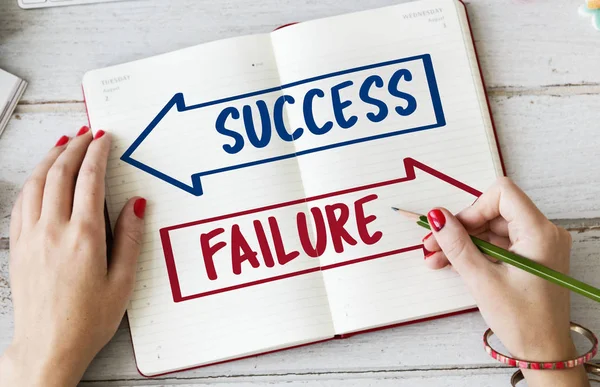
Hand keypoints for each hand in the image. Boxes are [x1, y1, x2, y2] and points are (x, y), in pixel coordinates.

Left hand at [0, 127, 145, 386]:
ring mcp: (31, 237)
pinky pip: (22, 201)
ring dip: (51, 158)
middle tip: (86, 133)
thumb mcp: (123, 282)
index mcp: (84, 237)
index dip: (97, 153)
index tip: (104, 138)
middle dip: (74, 147)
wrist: (47, 346)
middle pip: (60, 173)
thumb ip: (131, 238)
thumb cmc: (87, 320)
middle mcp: (53, 230)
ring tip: (63, 144)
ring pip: (36, 183)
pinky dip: (32, 181)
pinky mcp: (19, 247)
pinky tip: (39, 177)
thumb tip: (136, 204)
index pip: (89, 180)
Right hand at [422, 177, 588, 386]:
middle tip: (433, 245)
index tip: (453, 228)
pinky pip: (498, 244)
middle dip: (461, 228)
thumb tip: (438, 217)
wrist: (544, 352)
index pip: (502, 194)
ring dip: (464, 242)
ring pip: (492, 229)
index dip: (473, 208)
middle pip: (494, 212)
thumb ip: (457, 245)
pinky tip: (453, 263)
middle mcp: (543, 233)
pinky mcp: (530, 257)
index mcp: (539, 233)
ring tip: (438, 258)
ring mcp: (538, 245)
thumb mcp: (482, 280)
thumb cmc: (523, 321)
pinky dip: (476, 251)